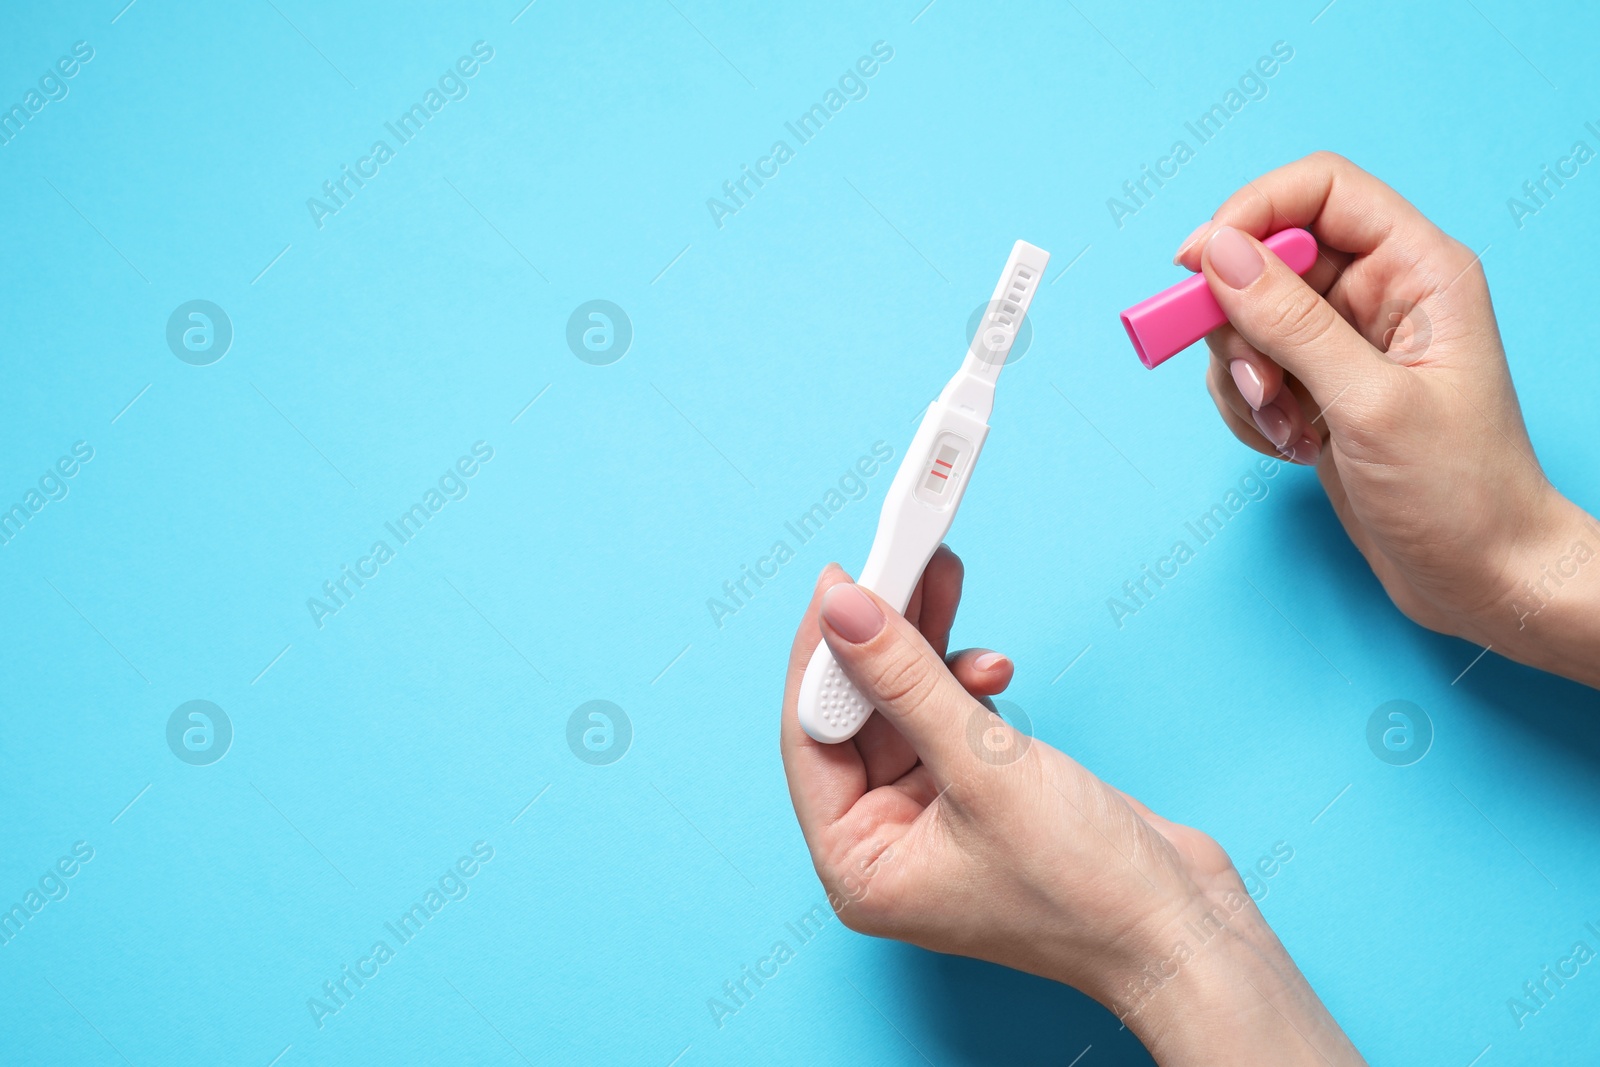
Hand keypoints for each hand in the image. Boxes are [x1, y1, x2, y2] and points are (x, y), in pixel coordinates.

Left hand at [780, 553, 1363, 1063]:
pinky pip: (948, 718)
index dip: (821, 654)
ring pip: (905, 706)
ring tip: (943, 577)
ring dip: (926, 646)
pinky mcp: (980, 793)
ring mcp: (933, 818)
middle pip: (856, 715)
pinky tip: (994, 667)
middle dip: (881, 638)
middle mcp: (885, 844)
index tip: (839, 580)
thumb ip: (905, 681)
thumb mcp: (983, 768)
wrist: (1186, 928)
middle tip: (898, 560)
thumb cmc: (1085, 886)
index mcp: (859, 866)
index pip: (811, 739)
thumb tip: (845, 611)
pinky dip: (966, 683)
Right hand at [1176, 151, 1596, 671]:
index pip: (1319, 190)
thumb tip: (1217, 252)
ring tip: (1287, 429)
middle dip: (1239, 324)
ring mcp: (1345, 343)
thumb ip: (1290, 323)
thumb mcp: (1369, 403)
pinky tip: (1290, 446)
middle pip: (1267, 257)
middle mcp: (1380, 293)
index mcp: (1417, 268)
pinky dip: (1249, 411)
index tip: (1195, 267)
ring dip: (1244, 379)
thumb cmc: (1459, 492)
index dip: (1250, 213)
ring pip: (1245, 321)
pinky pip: (1249, 372)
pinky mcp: (1319, 388)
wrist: (1481, 576)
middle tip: (1258, 384)